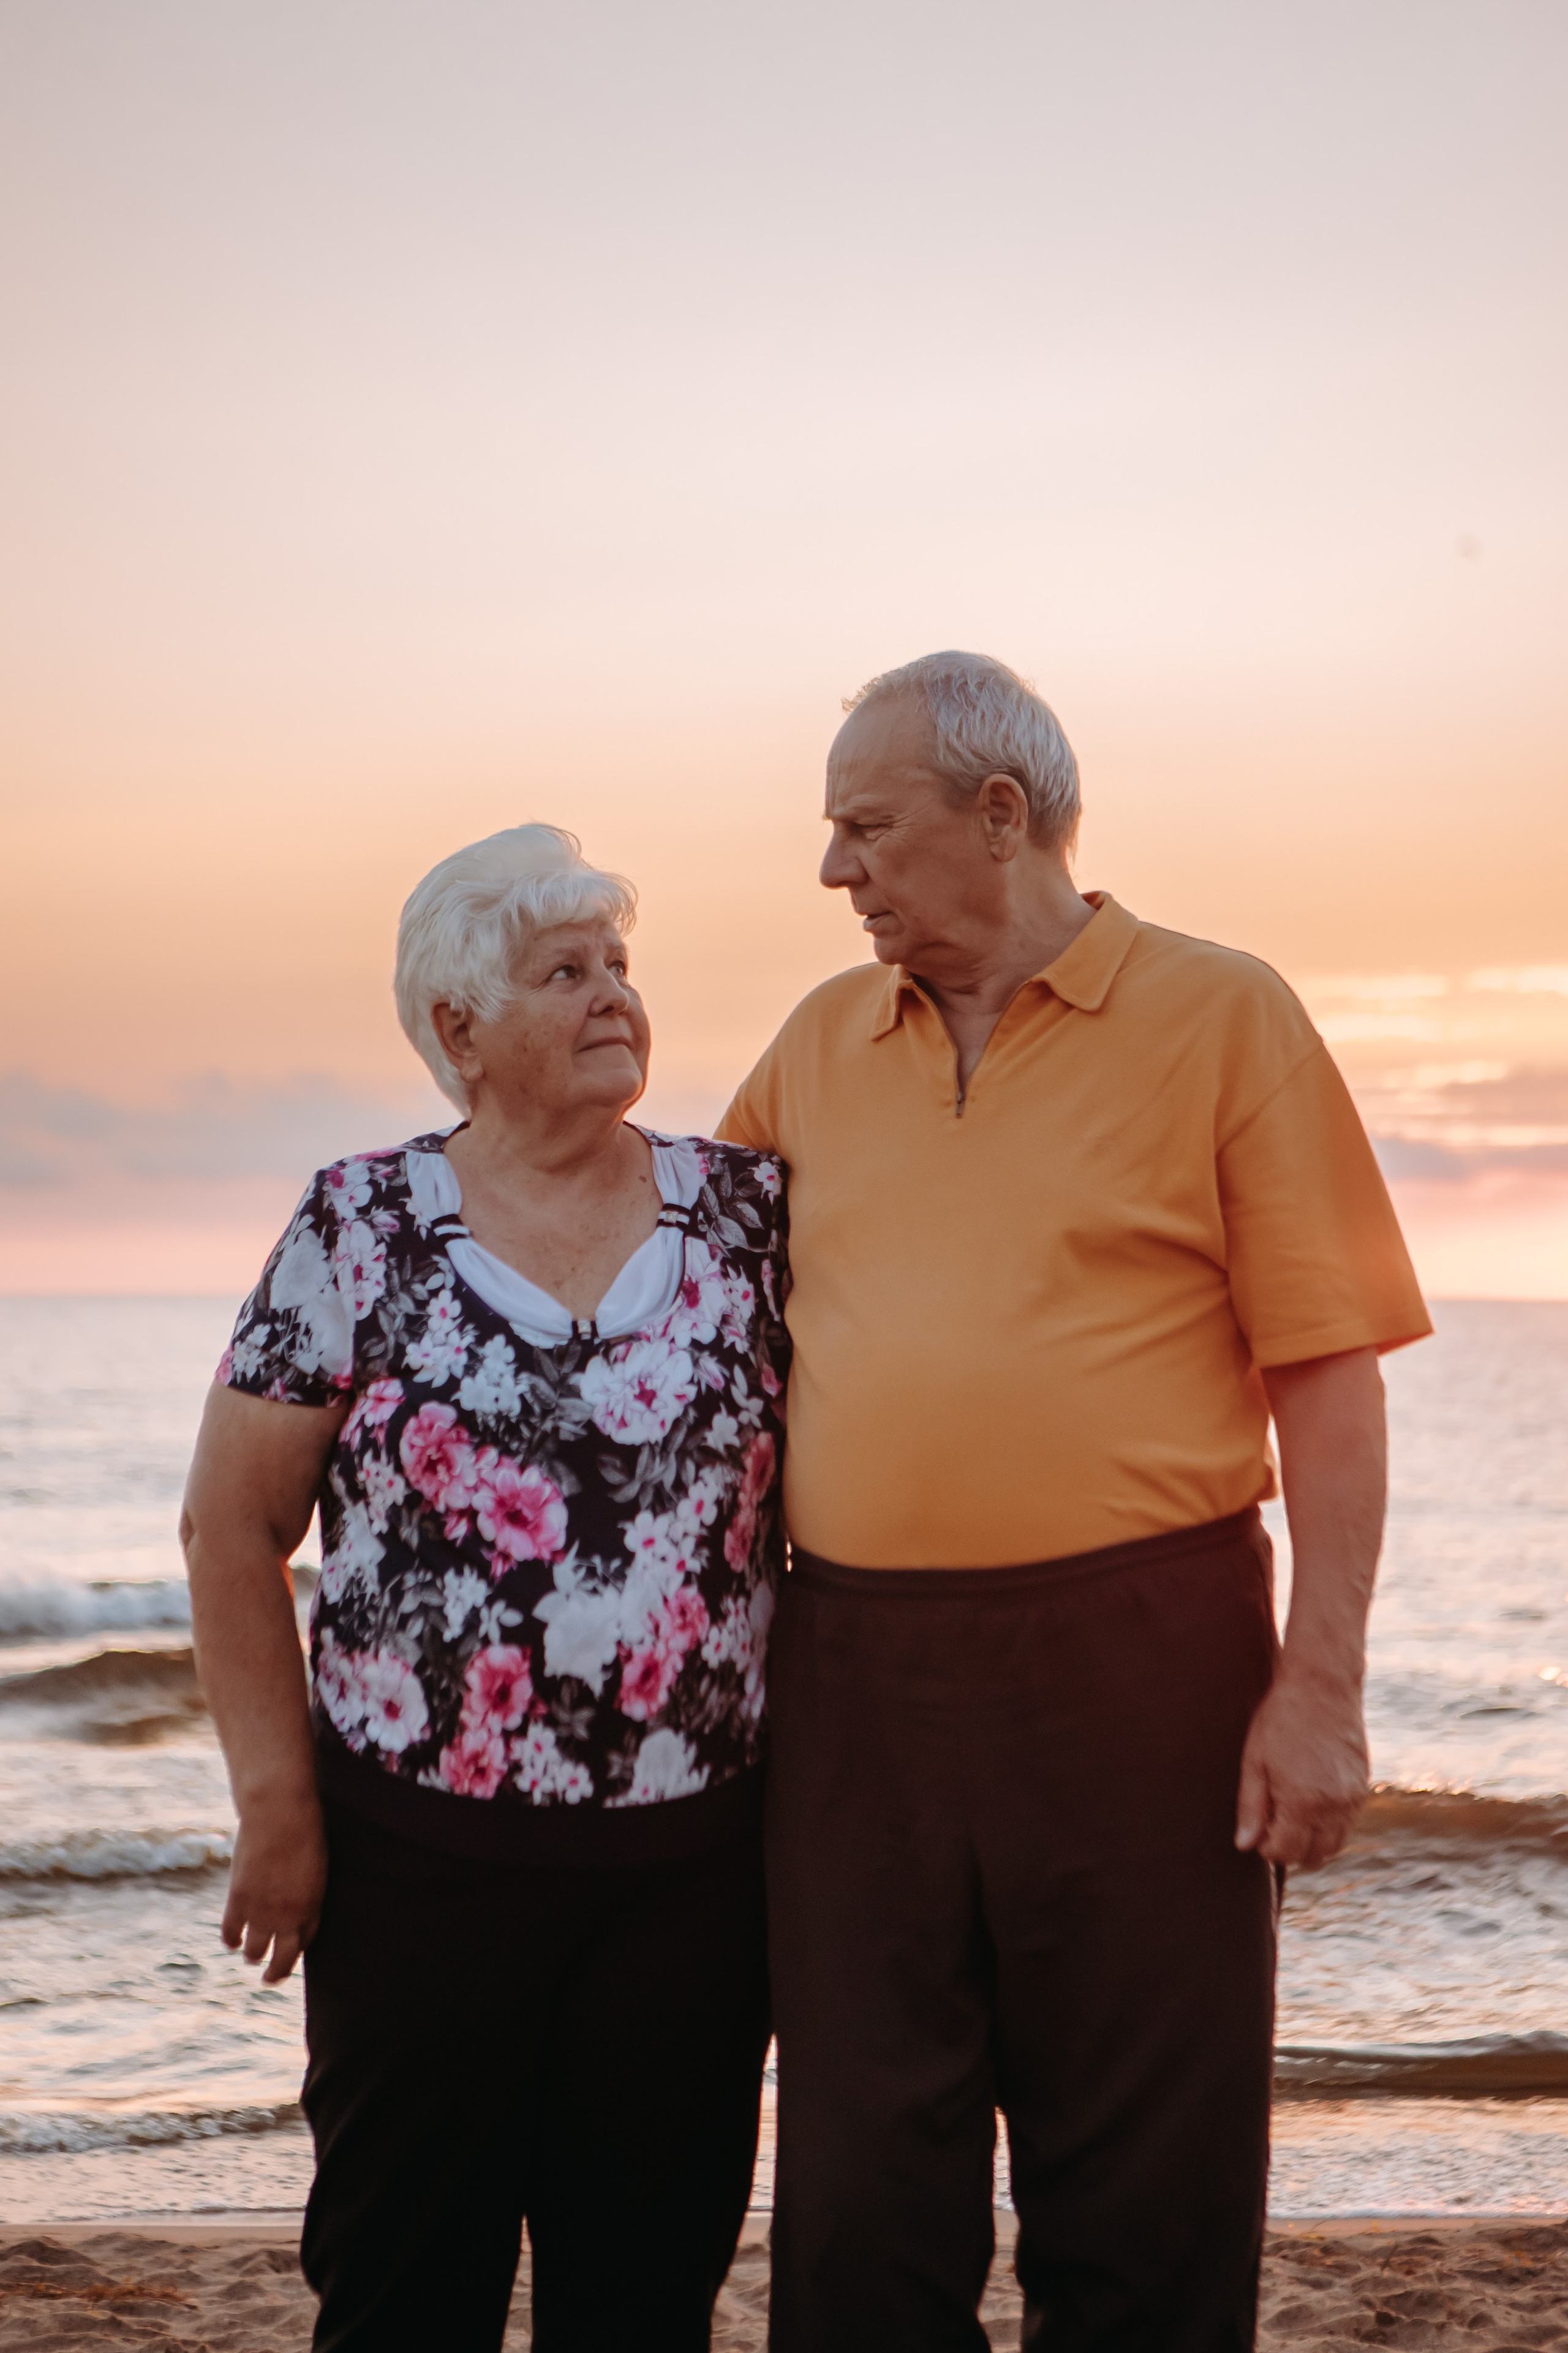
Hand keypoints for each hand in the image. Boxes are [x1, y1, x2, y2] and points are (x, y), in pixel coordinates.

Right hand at [222, 1796, 328, 1982]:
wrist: (280, 1816)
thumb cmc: (304, 1832)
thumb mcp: (316, 1865)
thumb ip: (307, 1889)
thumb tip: (297, 1898)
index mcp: (312, 1907)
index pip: (305, 1941)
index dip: (297, 1948)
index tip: (291, 1952)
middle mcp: (288, 1917)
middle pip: (282, 1959)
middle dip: (276, 1973)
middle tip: (270, 1979)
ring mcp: (262, 1911)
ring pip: (254, 1951)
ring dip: (252, 1956)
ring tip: (251, 1957)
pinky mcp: (238, 1900)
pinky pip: (231, 1932)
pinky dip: (230, 1940)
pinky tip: (231, 1942)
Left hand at [1234, 1668, 1368, 1868]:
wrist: (1322, 1686)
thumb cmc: (1281, 1719)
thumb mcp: (1254, 1762)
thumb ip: (1251, 1808)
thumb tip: (1245, 1845)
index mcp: (1303, 1801)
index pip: (1286, 1852)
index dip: (1267, 1848)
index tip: (1258, 1831)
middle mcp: (1333, 1806)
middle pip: (1314, 1856)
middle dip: (1290, 1851)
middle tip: (1272, 1827)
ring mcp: (1353, 1798)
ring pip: (1335, 1845)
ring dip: (1312, 1843)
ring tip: (1290, 1818)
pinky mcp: (1363, 1786)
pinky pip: (1348, 1824)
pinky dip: (1329, 1827)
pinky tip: (1310, 1804)